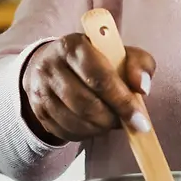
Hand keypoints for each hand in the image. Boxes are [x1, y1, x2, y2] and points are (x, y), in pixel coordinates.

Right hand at [19, 34, 154, 143]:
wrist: (53, 63)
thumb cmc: (93, 58)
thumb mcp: (119, 52)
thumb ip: (139, 64)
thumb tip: (142, 87)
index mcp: (74, 46)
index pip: (100, 77)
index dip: (122, 101)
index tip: (139, 119)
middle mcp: (51, 66)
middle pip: (86, 104)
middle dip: (111, 119)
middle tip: (125, 122)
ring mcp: (41, 89)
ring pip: (76, 121)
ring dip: (99, 128)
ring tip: (110, 121)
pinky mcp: (38, 110)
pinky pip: (65, 131)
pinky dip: (85, 133)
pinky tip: (94, 125)